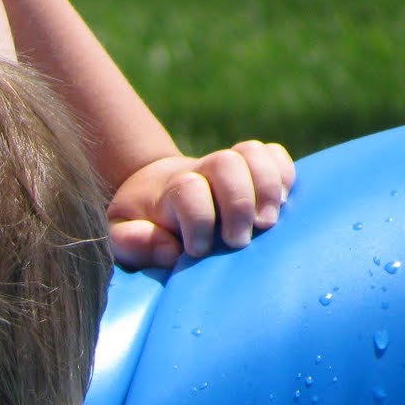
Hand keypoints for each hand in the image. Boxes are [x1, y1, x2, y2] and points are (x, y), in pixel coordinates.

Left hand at [107, 141, 295, 268]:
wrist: (154, 197)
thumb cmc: (140, 227)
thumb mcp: (121, 238)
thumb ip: (133, 242)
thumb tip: (170, 249)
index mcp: (168, 190)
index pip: (188, 189)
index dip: (197, 219)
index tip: (196, 251)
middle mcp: (200, 171)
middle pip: (226, 163)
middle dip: (238, 203)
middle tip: (237, 241)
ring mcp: (228, 166)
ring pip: (253, 153)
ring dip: (266, 187)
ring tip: (265, 223)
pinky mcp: (251, 168)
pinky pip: (274, 155)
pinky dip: (284, 174)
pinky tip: (282, 203)